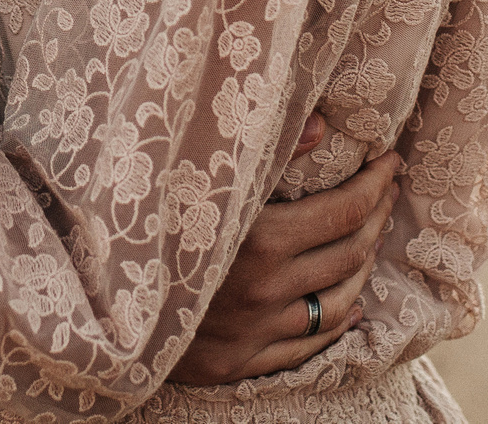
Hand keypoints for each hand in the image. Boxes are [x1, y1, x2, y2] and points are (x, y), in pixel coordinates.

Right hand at [168, 119, 401, 385]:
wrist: (97, 304)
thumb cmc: (149, 226)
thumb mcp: (200, 180)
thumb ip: (266, 152)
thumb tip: (324, 124)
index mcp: (259, 243)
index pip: (342, 212)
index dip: (373, 185)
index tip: (390, 162)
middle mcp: (265, 292)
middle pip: (348, 255)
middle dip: (375, 218)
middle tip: (385, 191)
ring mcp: (257, 332)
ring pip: (338, 302)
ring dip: (363, 267)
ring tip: (370, 238)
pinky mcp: (242, 363)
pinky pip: (310, 345)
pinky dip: (339, 321)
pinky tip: (349, 303)